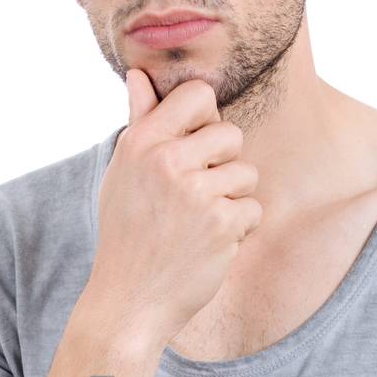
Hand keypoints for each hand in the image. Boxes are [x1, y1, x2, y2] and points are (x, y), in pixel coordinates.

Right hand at [84, 69, 261, 347]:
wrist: (130, 300)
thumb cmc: (127, 233)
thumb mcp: (123, 174)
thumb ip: (140, 123)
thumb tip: (139, 76)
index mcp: (141, 143)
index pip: (198, 95)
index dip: (206, 119)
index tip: (195, 146)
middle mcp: (167, 161)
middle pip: (231, 134)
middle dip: (224, 165)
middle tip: (197, 196)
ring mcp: (196, 193)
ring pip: (247, 174)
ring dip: (233, 200)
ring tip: (201, 223)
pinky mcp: (221, 224)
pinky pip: (253, 210)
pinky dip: (239, 230)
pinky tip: (210, 244)